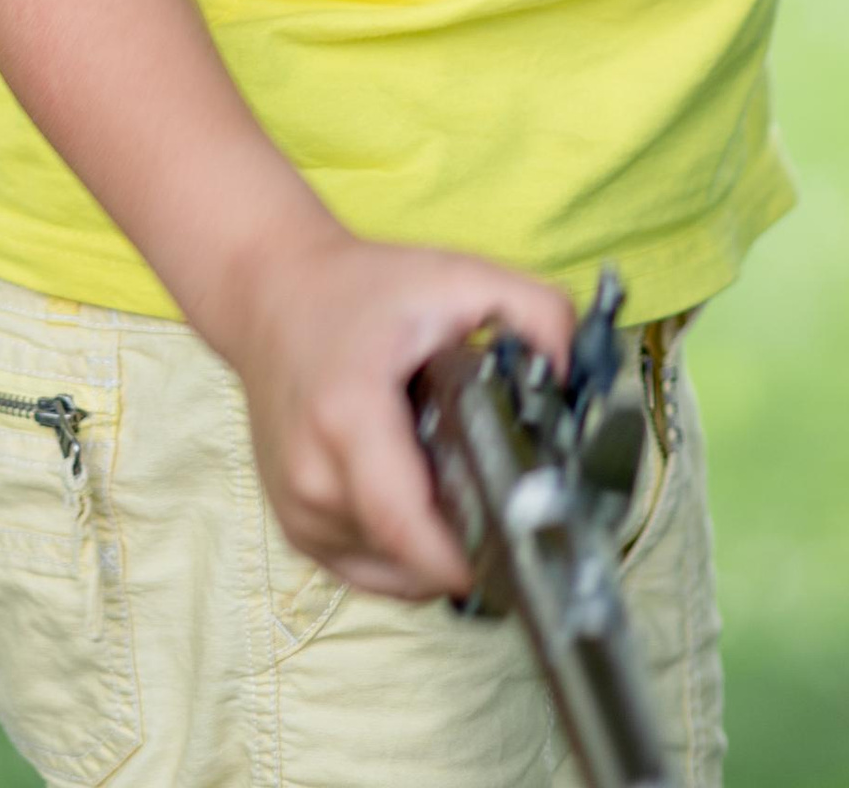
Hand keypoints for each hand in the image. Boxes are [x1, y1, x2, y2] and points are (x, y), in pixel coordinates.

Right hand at [211, 224, 573, 601]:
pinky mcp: (295, 529)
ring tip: (451, 482)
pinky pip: (370, 570)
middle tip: (504, 502)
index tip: (520, 544)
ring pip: (394, 572)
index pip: (405, 525)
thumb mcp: (456, 277)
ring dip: (435, 549)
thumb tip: (577, 379)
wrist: (271, 293)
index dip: (467, 554)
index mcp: (347, 416)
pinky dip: (405, 551)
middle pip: (410, 557)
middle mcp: (313, 475)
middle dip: (469, 545)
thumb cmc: (365, 288)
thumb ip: (535, 312)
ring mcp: (298, 510)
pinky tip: (419, 497)